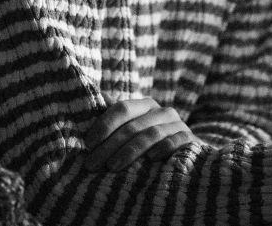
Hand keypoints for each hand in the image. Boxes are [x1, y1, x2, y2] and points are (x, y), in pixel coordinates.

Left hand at [82, 97, 198, 170]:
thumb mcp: (132, 130)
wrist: (186, 153)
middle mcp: (162, 111)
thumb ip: (112, 121)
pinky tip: (150, 160)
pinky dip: (163, 148)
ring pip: (151, 134)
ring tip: (113, 167)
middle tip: (92, 164)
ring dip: (130, 151)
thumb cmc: (149, 142)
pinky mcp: (190, 139)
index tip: (88, 144)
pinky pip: (176, 141)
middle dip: (109, 146)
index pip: (122, 108)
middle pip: (132, 126)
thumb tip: (81, 110)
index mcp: (145, 105)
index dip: (104, 125)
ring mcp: (178, 124)